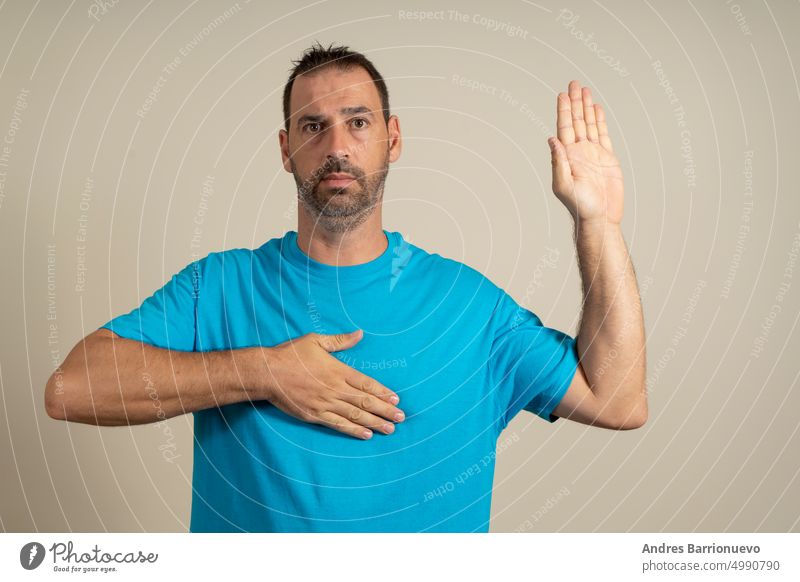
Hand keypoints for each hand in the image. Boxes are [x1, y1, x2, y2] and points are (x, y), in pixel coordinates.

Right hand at [253, 330, 404, 439]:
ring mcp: (325, 404)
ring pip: (355, 416)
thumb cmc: (290, 354)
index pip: (366, 384)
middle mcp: (334, 389)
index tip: (396, 399)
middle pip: (365, 402)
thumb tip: (360, 333)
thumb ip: (340, 341)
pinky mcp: (314, 415)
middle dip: (385, 411)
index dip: (383, 393)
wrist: (267, 373)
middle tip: (401, 418)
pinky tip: (366, 434)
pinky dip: (354, 430)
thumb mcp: (316, 341)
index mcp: (337, 370)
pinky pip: (338, 424)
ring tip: (390, 429)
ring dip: (375, 422)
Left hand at [548, 80, 623, 225]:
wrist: (600, 217)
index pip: (564, 128)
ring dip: (586, 108)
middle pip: (576, 121)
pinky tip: (596, 110)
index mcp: (567, 156)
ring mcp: (593, 154)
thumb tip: (552, 139)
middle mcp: (578, 152)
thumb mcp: (564, 184)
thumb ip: (558, 161)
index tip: (563, 94)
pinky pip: (603, 135)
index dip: (564, 111)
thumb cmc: (580, 206)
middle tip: (574, 83)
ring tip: (585, 90)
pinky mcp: (607, 158)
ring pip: (589, 125)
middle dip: (575, 102)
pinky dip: (599, 121)